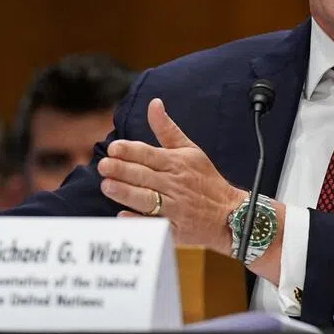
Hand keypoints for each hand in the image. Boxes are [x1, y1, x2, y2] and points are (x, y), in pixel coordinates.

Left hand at [97, 98, 246, 254]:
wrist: (230, 213)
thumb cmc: (205, 179)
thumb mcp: (190, 150)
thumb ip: (167, 129)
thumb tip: (153, 104)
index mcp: (177, 163)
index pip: (150, 155)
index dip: (131, 151)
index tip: (113, 148)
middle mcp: (175, 184)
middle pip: (145, 176)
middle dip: (122, 170)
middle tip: (103, 166)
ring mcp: (176, 207)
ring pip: (147, 199)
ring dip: (126, 192)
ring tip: (107, 186)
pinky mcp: (176, 229)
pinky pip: (155, 225)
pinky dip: (139, 221)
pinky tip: (122, 215)